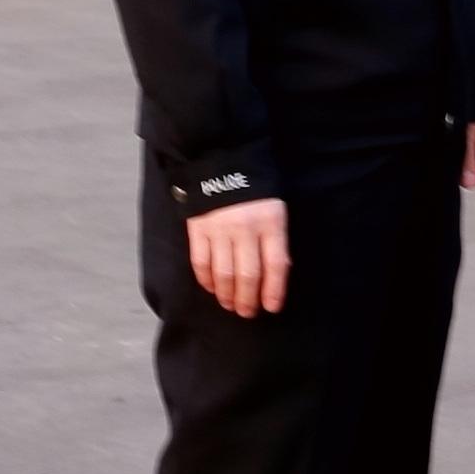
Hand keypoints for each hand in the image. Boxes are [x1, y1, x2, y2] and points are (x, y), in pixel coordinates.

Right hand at [184, 194, 288, 317]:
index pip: (275, 265)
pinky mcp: (198, 229)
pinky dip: (206, 280)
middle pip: (247, 275)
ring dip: (227, 295)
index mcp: (270, 222)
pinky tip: (212, 288)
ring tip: (230, 304)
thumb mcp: (276, 210)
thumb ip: (277, 241)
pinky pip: (201, 262)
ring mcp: (219, 229)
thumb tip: (277, 277)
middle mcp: (245, 228)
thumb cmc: (256, 190)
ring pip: (223, 274)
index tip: (272, 307)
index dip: (274, 290)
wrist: (224, 160)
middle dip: (248, 300)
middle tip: (248, 312)